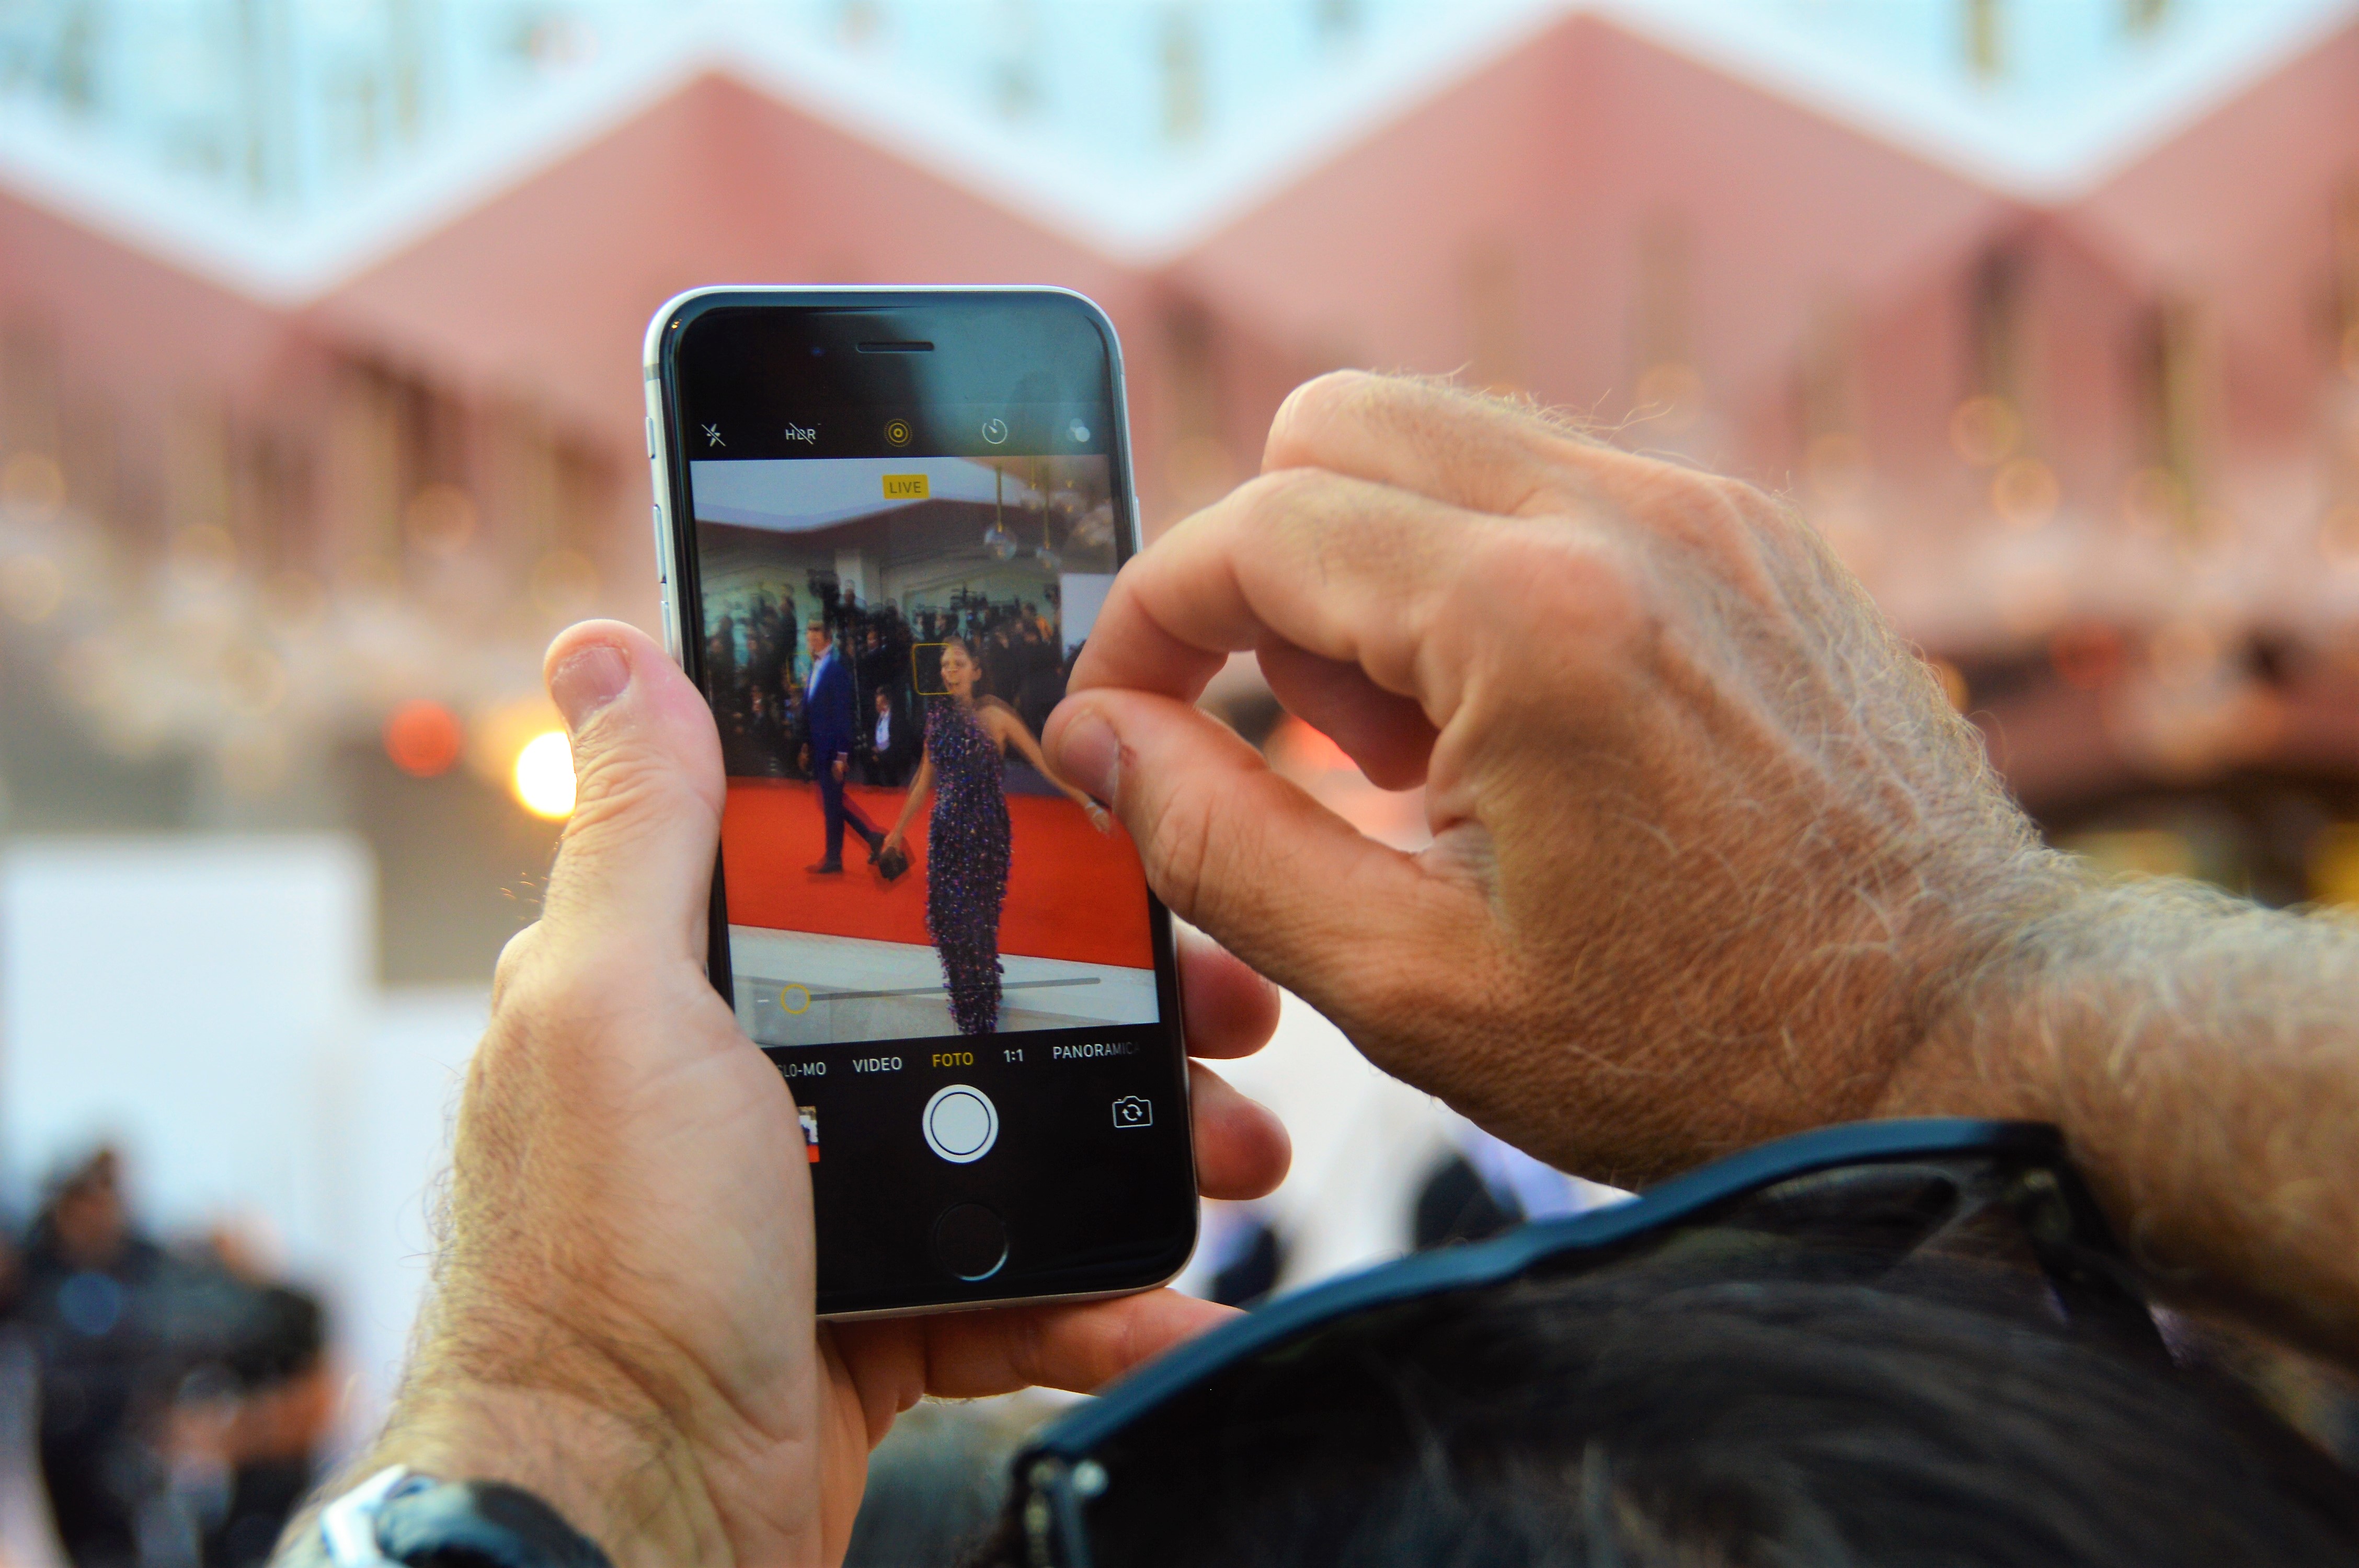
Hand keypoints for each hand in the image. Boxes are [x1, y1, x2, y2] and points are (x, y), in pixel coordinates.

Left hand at [362, 622, 1288, 1567]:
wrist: (624, 1525)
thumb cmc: (605, 1269)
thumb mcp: (611, 1010)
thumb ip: (639, 836)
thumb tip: (606, 653)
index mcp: (691, 990)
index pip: (868, 874)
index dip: (1000, 845)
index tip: (1116, 837)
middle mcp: (752, 1087)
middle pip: (974, 1003)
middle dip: (1119, 1002)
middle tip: (1229, 1008)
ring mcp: (820, 1208)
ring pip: (1019, 1138)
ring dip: (1141, 1142)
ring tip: (1240, 1154)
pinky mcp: (874, 1318)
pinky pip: (1020, 1286)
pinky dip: (1106, 1297)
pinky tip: (1176, 1300)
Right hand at [1044, 372, 2037, 1185]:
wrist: (1969, 1037)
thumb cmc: (1700, 1047)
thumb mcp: (1413, 987)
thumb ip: (1220, 843)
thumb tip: (1095, 739)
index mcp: (1531, 622)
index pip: (1255, 530)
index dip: (1149, 620)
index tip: (1121, 716)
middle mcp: (1626, 517)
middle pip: (1338, 423)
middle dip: (1268, 569)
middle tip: (1317, 744)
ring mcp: (1708, 509)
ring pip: (1444, 440)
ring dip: (1378, 569)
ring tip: (1437, 754)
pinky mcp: (1756, 534)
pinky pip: (1553, 484)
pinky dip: (1486, 570)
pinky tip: (1533, 727)